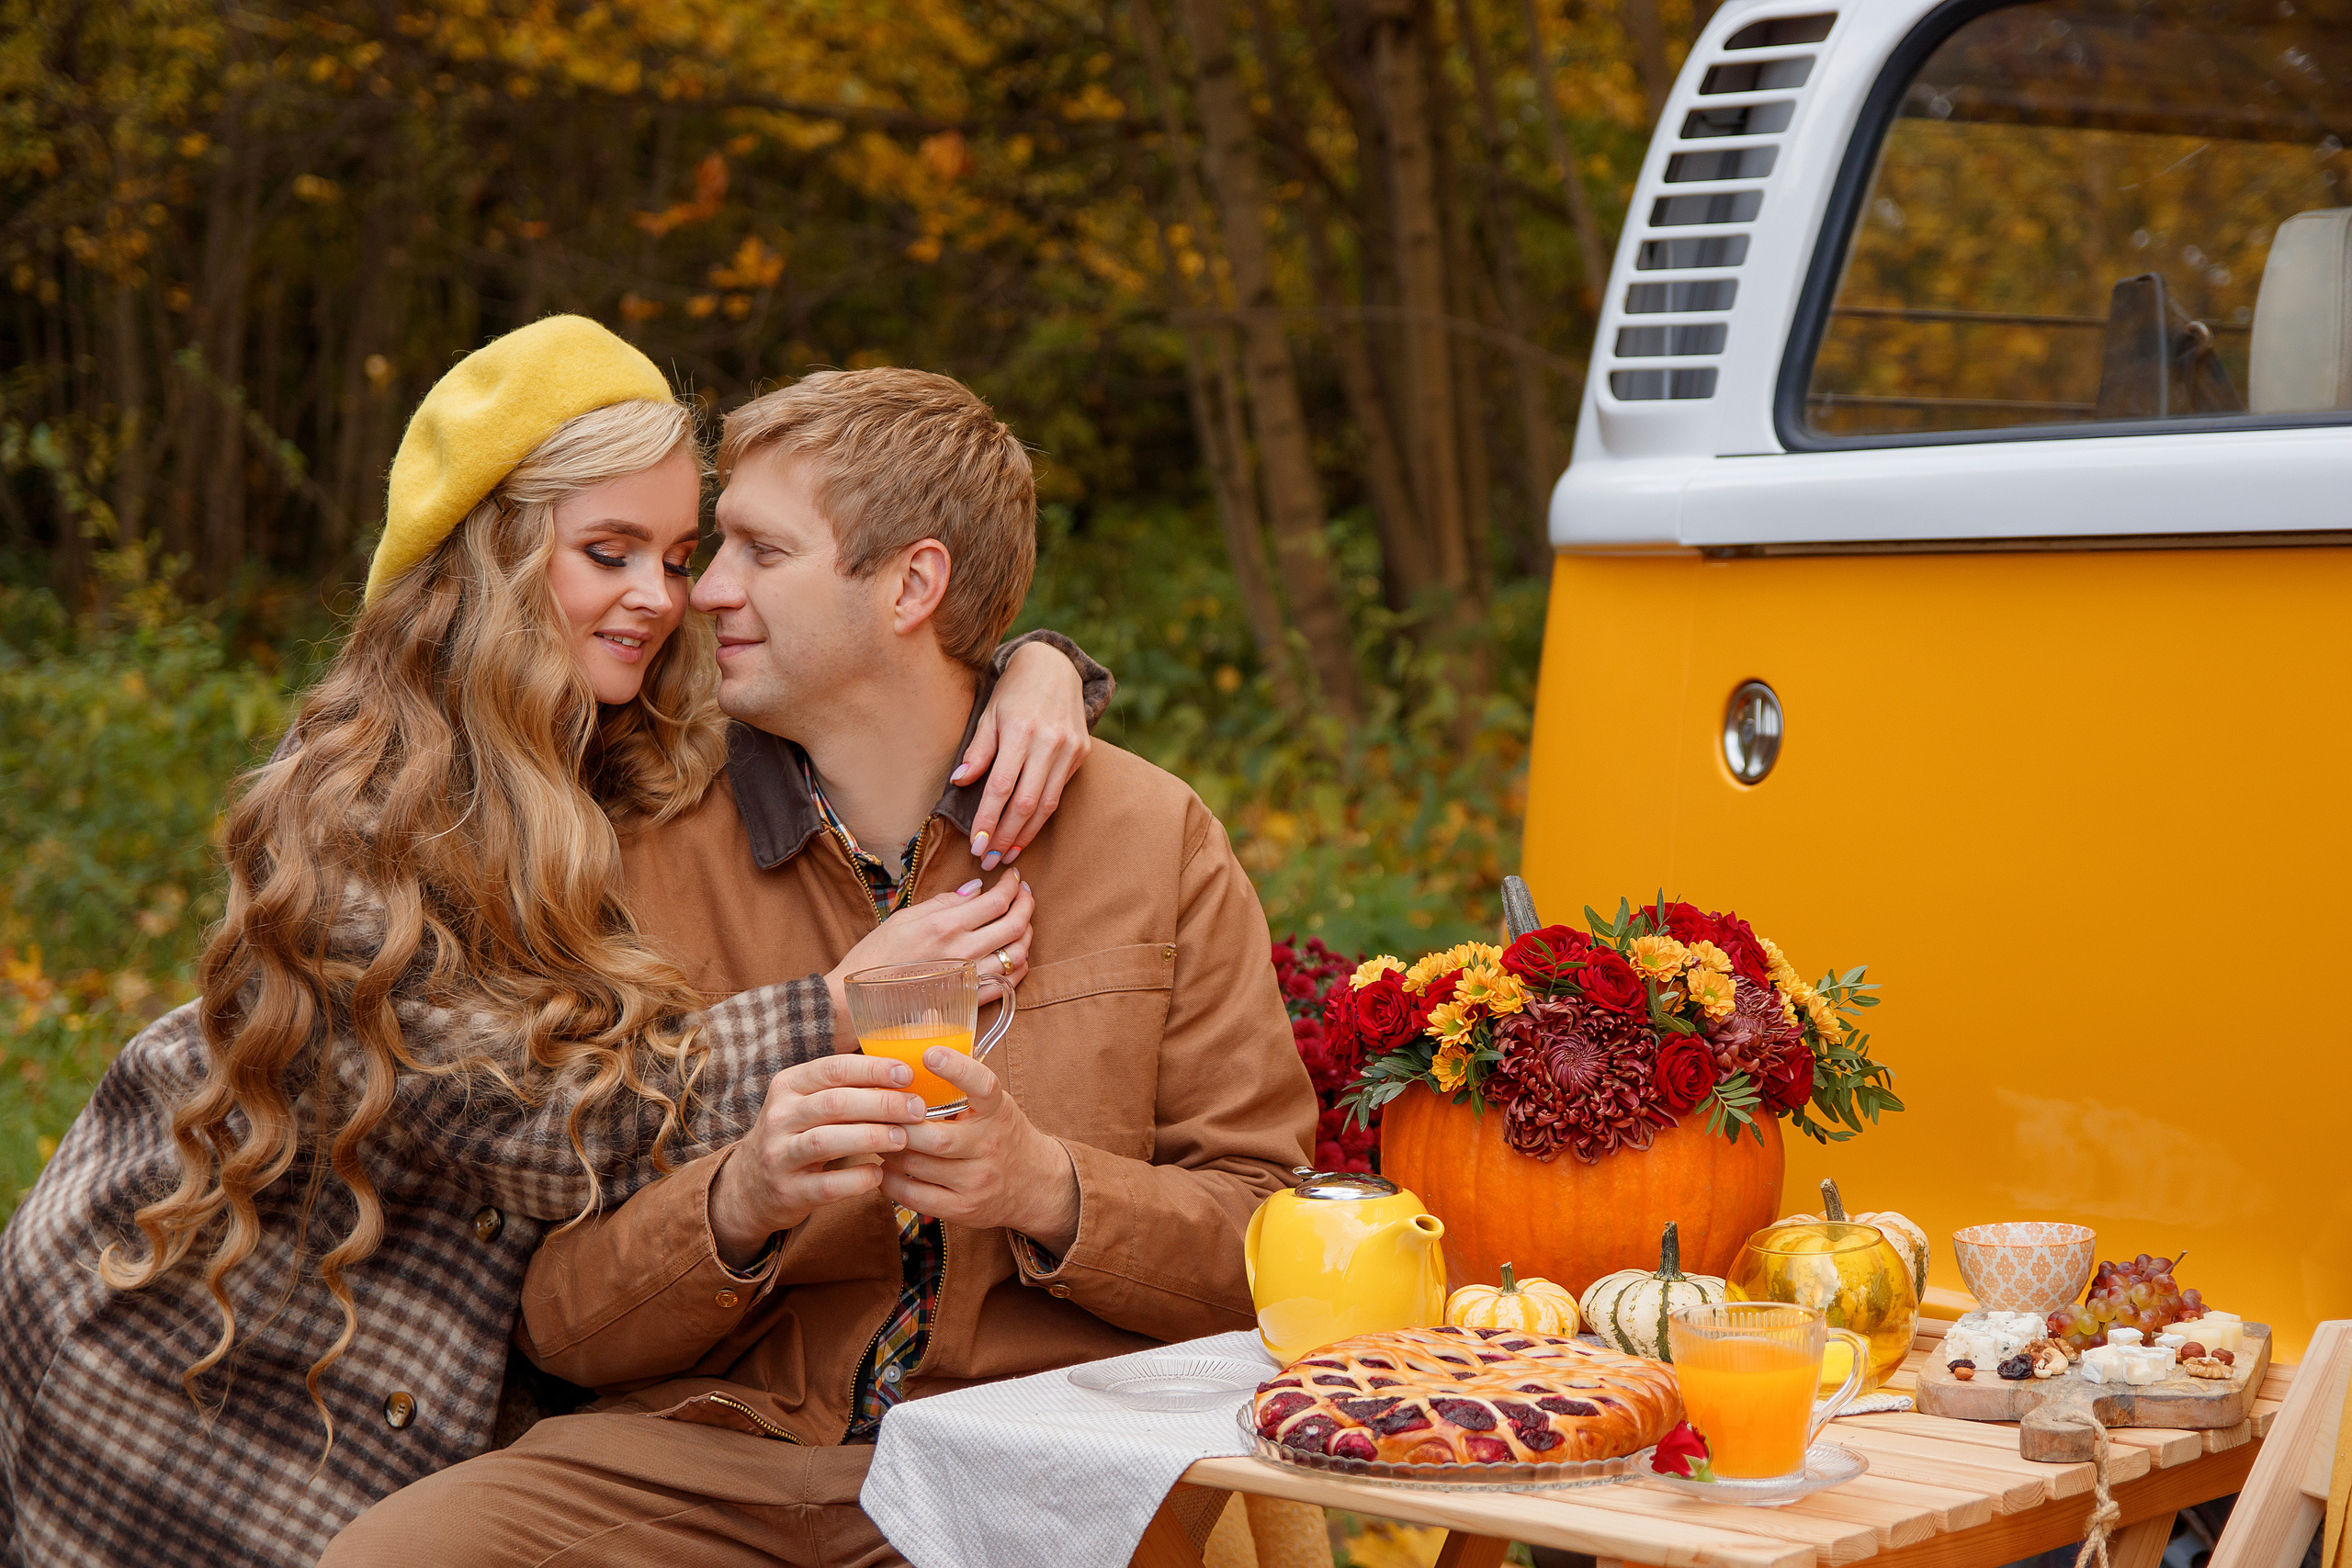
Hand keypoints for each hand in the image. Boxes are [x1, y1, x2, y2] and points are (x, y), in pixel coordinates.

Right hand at [708, 1054, 932, 1268]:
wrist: (751, 1185)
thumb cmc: (797, 1135)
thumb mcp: (808, 1102)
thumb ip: (845, 1087)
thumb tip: (905, 1071)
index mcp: (789, 1085)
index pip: (833, 1068)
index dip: (873, 1069)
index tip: (907, 1074)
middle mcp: (779, 1116)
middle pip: (834, 1103)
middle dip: (881, 1103)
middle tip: (917, 1110)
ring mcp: (779, 1155)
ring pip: (826, 1140)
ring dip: (870, 1137)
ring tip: (902, 1138)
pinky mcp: (786, 1190)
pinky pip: (825, 1185)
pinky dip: (856, 1179)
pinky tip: (878, 1174)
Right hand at [825, 871, 1032, 1044]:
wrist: (857, 1002)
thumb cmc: (875, 957)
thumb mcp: (903, 918)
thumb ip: (944, 902)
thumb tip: (976, 889)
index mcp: (945, 926)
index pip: (997, 900)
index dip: (1013, 885)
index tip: (1014, 877)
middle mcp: (962, 952)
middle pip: (1016, 924)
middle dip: (1027, 903)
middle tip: (1025, 892)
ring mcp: (969, 979)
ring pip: (1018, 954)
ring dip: (1027, 934)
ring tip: (1022, 921)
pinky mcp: (969, 1000)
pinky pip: (1008, 983)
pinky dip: (1019, 966)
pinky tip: (1015, 954)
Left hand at [877, 1047, 1079, 1254]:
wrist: (1036, 1186)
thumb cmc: (1002, 1133)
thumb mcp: (993, 1100)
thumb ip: (960, 1067)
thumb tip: (928, 1015)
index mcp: (999, 1111)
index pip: (983, 1086)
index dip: (957, 1068)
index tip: (931, 1052)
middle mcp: (990, 1146)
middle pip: (936, 1136)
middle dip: (899, 1124)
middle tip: (876, 1111)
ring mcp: (977, 1181)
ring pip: (919, 1166)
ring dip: (889, 1150)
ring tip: (875, 1135)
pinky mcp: (963, 1209)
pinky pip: (915, 1196)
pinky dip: (891, 1181)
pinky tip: (884, 1167)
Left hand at [952, 640, 1090, 868]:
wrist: (1055, 667)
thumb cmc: (1013, 693)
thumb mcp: (988, 714)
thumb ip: (977, 750)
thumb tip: (959, 782)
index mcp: (1021, 730)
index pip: (1001, 786)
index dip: (988, 819)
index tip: (976, 844)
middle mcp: (1049, 741)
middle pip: (1026, 802)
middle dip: (1006, 836)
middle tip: (989, 860)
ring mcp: (1070, 748)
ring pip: (1047, 805)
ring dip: (1024, 835)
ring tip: (1006, 855)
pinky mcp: (1082, 753)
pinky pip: (1059, 794)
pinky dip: (1041, 819)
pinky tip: (1025, 834)